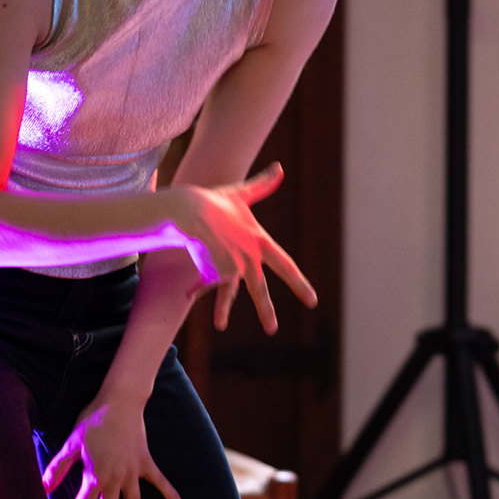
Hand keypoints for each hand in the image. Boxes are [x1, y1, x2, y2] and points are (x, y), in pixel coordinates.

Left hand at [41, 398, 181, 498]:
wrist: (121, 402)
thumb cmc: (93, 421)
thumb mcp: (72, 444)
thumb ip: (58, 467)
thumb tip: (44, 487)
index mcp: (95, 476)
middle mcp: (115, 478)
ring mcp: (133, 472)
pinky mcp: (145, 462)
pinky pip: (159, 481)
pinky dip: (169, 492)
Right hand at [163, 162, 317, 333]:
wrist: (190, 210)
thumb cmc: (215, 201)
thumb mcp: (241, 193)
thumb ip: (262, 185)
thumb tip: (280, 168)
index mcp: (259, 242)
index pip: (285, 266)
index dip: (299, 284)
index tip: (312, 301)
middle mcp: (249, 258)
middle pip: (259, 289)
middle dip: (266, 310)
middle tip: (272, 330)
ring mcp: (232, 267)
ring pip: (226, 292)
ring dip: (222, 311)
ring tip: (221, 326)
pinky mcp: (214, 273)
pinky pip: (205, 282)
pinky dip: (195, 285)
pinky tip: (186, 287)